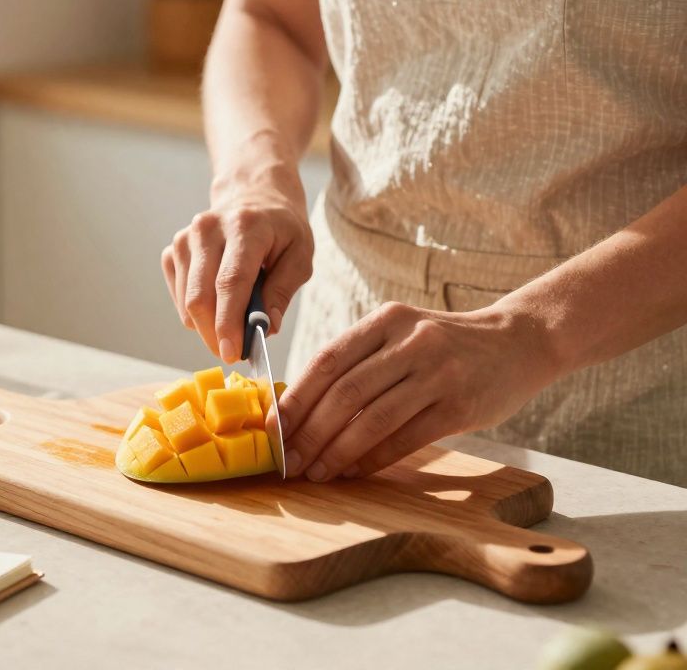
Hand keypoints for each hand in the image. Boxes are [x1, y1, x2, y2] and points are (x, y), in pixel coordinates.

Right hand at [161, 166, 312, 362]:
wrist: (252, 196)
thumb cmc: (281, 230)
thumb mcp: (300, 255)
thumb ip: (283, 291)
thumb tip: (265, 328)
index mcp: (245, 226)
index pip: (230, 282)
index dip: (228, 322)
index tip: (232, 353)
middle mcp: (207, 229)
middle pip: (201, 296)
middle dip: (214, 333)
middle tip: (233, 352)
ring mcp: (185, 239)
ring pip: (187, 301)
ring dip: (208, 325)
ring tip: (234, 321)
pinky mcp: (172, 251)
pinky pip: (179, 297)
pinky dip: (197, 313)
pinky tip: (218, 303)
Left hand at [279, 301, 561, 480]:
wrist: (519, 342)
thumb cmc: (445, 345)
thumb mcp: (401, 334)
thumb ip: (359, 360)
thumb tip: (301, 407)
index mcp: (386, 320)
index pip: (327, 361)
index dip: (295, 399)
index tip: (273, 429)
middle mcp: (411, 341)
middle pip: (345, 392)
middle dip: (309, 432)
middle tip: (289, 460)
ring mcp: (438, 373)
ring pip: (372, 418)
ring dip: (337, 451)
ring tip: (316, 472)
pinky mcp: (460, 405)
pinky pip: (405, 438)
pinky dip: (373, 459)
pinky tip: (353, 472)